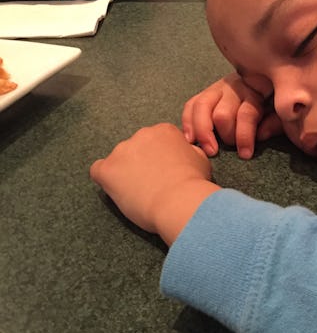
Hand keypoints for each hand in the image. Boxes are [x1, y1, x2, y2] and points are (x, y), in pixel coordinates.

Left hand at [90, 123, 218, 244]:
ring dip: (126, 172)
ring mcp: (121, 151)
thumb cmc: (193, 184)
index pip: (156, 140)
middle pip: (136, 148)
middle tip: (153, 183)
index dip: (159, 157)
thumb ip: (190, 152)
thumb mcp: (202, 161)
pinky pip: (98, 170)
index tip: (164, 171)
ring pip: (119, 160)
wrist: (179, 201)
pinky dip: (106, 179)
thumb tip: (187, 152)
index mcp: (163, 131)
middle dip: (142, 163)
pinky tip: (116, 190)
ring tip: (139, 192)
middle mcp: (141, 135)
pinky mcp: (107, 169)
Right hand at [182, 73, 283, 158]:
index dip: (245, 136)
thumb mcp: (281, 111)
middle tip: (231, 149)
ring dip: (203, 132)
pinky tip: (190, 139)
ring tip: (208, 150)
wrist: (268, 80)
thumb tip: (261, 134)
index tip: (245, 154)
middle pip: (222, 114)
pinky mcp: (206, 93)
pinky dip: (188, 122)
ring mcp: (218, 88)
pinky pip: (191, 105)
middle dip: (226, 136)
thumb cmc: (275, 102)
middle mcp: (235, 86)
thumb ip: (275, 122)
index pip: (246, 114)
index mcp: (257, 89)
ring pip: (201, 107)